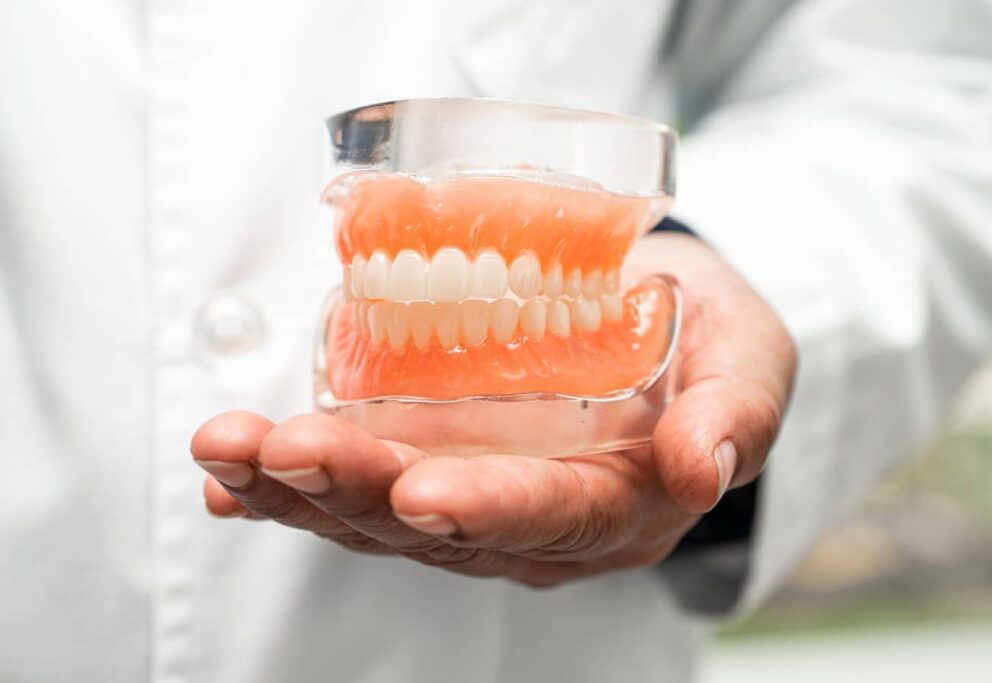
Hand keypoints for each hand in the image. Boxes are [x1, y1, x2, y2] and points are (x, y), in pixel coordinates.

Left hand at [190, 233, 795, 586]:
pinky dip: (288, 489)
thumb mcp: (748, 352)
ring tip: (229, 450)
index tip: (426, 493)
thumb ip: (737, 406)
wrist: (656, 318)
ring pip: (384, 519)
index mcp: (626, 503)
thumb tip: (705, 464)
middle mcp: (542, 523)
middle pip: (447, 528)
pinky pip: (357, 497)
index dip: (493, 510)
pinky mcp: (432, 471)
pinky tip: (230, 478)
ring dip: (300, 490)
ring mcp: (478, 502)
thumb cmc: (704, 333)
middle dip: (361, 494)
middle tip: (287, 450)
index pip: (558, 517)